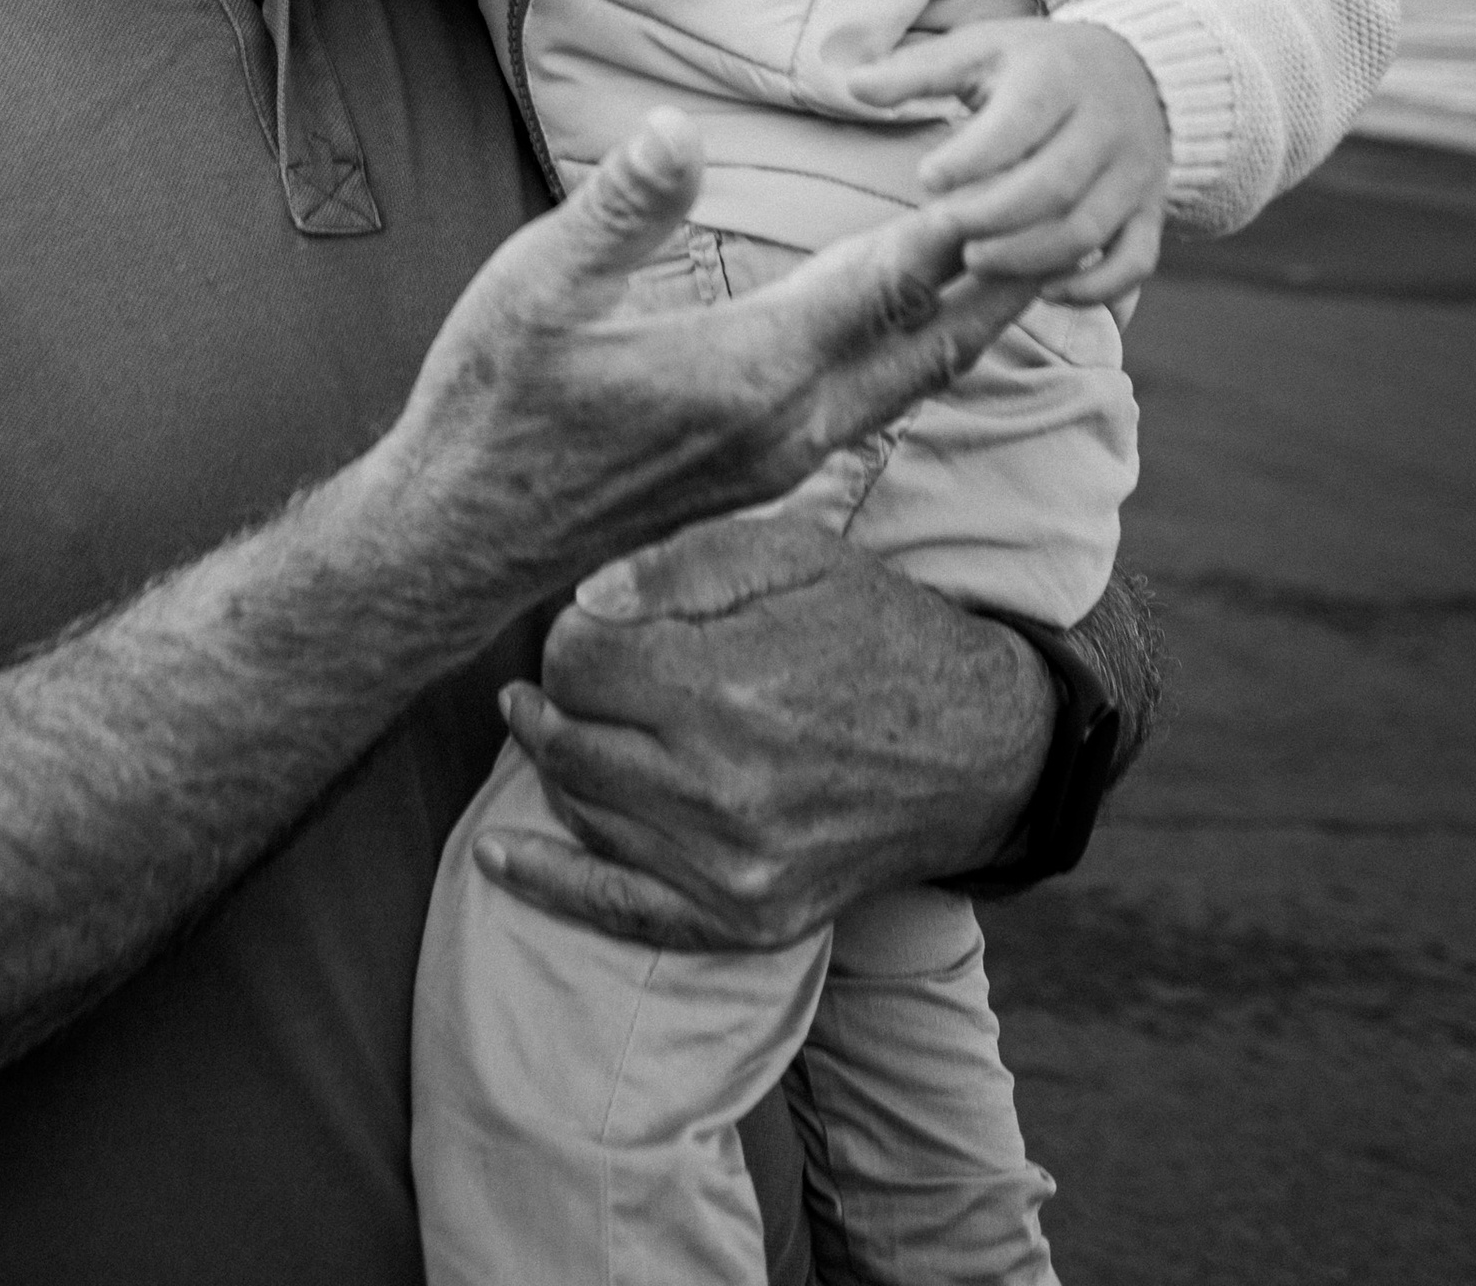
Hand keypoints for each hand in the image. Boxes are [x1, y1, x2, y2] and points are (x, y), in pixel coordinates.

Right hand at [371, 114, 1035, 617]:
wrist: (461, 539)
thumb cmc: (489, 405)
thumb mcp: (535, 288)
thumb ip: (622, 209)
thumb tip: (682, 128)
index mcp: (745, 371)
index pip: (878, 285)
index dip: (948, 223)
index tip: (1011, 168)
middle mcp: (784, 426)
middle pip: (928, 349)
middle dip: (999, 284)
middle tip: (1072, 224)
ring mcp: (776, 464)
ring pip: (905, 389)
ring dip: (964, 329)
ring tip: (1016, 275)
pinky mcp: (757, 481)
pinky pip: (868, 413)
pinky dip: (911, 364)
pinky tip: (909, 340)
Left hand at [473, 514, 1055, 951]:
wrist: (977, 748)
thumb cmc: (876, 631)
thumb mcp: (791, 555)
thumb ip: (676, 567)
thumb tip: (581, 601)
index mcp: (728, 690)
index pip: (577, 662)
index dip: (571, 633)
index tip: (597, 622)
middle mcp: (723, 792)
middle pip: (568, 740)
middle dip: (550, 697)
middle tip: (560, 669)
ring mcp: (734, 870)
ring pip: (585, 811)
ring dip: (556, 762)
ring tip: (551, 722)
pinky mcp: (747, 919)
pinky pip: (623, 913)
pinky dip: (551, 885)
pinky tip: (498, 858)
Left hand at [849, 18, 1169, 308]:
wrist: (1135, 69)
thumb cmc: (1035, 63)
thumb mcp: (980, 49)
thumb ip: (917, 71)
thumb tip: (850, 83)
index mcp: (1057, 78)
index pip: (1019, 123)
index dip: (970, 158)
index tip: (926, 177)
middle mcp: (1104, 126)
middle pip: (1052, 185)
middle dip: (993, 217)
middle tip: (944, 230)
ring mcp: (1133, 173)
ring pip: (1089, 228)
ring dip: (1030, 256)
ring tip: (977, 261)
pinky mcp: (1149, 210)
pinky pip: (1135, 260)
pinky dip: (1096, 286)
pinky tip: (1046, 291)